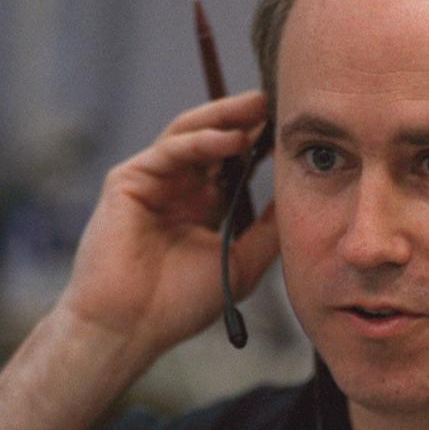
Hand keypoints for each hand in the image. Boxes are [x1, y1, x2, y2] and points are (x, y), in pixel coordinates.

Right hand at [57, 91, 279, 364]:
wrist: (131, 326)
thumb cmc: (180, 304)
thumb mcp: (241, 263)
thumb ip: (267, 231)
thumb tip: (299, 197)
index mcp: (204, 206)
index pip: (235, 163)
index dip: (263, 145)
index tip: (296, 131)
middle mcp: (179, 188)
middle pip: (215, 140)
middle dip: (247, 119)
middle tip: (281, 102)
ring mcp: (153, 181)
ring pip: (192, 134)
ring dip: (227, 118)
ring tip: (261, 107)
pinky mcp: (129, 180)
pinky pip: (170, 150)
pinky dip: (202, 141)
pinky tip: (232, 138)